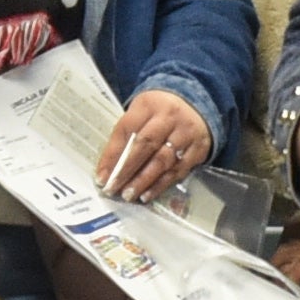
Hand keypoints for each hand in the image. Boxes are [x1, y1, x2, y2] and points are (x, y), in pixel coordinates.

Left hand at [96, 89, 211, 199]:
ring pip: (162, 161)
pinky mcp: (198, 149)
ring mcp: (186, 133)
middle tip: (113, 188)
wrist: (197, 106)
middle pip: (146, 145)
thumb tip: (108, 169)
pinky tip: (147, 195)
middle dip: (127, 170)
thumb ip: (126, 135)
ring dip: (143, 181)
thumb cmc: (160, 112)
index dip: (112, 154)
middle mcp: (170, 117)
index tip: (102, 176)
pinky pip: (177, 171)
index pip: (127, 129)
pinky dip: (160, 185)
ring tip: (128, 195)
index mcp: (149, 104)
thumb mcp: (141, 112)